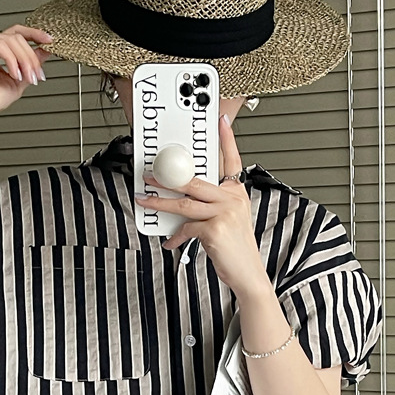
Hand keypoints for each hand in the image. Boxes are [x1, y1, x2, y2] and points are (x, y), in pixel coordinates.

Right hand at [0, 24, 55, 123]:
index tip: (49, 40)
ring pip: (10, 40)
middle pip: (16, 37)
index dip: (34, 34)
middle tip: (37, 74)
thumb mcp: (18, 80)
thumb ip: (30, 65)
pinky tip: (15, 74)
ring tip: (27, 77)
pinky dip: (11, 60)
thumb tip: (45, 51)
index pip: (16, 34)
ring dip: (24, 60)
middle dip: (31, 57)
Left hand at [134, 114, 269, 296]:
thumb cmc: (236, 249)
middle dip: (168, 177)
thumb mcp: (229, 220)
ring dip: (160, 203)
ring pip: (184, 203)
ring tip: (145, 201)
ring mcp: (225, 213)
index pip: (232, 160)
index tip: (220, 120)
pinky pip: (186, 227)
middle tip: (150, 175)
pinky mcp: (215, 230)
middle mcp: (233, 199)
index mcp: (237, 193)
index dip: (226, 139)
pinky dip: (175, 236)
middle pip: (195, 181)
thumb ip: (212, 205)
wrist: (249, 274)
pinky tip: (171, 241)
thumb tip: (182, 201)